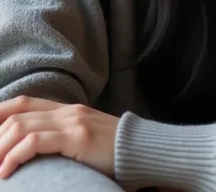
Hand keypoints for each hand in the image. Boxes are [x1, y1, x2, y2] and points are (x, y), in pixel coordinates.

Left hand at [0, 96, 118, 178]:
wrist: (144, 151)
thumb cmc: (114, 152)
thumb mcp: (84, 139)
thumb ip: (62, 137)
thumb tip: (32, 149)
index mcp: (67, 109)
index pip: (23, 102)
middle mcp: (67, 111)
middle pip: (17, 114)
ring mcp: (72, 122)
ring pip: (21, 126)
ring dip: (0, 148)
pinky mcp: (78, 137)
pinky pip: (35, 142)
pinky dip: (15, 155)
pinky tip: (7, 171)